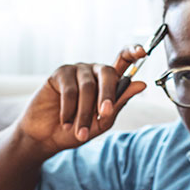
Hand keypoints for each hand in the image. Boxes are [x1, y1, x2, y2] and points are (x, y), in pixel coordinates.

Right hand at [16, 46, 147, 154]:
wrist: (47, 138)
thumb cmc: (76, 130)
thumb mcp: (102, 121)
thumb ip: (119, 102)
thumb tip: (141, 84)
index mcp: (108, 82)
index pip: (123, 61)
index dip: (133, 52)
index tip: (142, 52)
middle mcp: (94, 72)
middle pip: (108, 72)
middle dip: (108, 95)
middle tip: (104, 114)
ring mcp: (77, 71)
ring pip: (88, 87)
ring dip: (84, 113)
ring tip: (80, 132)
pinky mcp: (60, 74)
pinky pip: (70, 90)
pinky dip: (69, 110)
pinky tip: (65, 122)